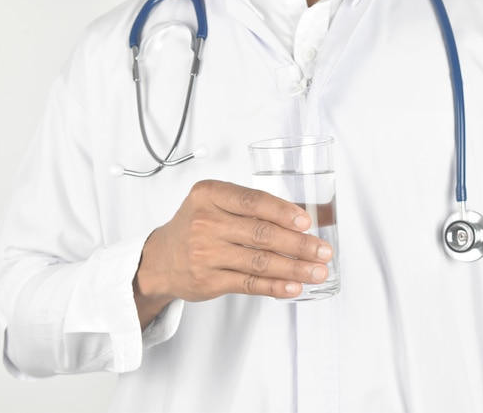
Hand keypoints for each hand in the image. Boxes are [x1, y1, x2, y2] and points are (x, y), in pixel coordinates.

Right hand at [133, 180, 332, 326]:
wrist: (160, 259)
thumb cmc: (196, 226)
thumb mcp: (213, 203)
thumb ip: (249, 207)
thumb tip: (302, 219)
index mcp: (209, 195)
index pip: (252, 201)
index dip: (283, 212)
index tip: (306, 222)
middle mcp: (205, 222)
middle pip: (261, 233)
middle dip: (299, 244)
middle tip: (322, 251)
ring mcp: (205, 253)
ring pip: (260, 261)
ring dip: (294, 268)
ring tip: (317, 271)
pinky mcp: (209, 281)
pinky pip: (250, 284)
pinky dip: (275, 287)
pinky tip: (294, 287)